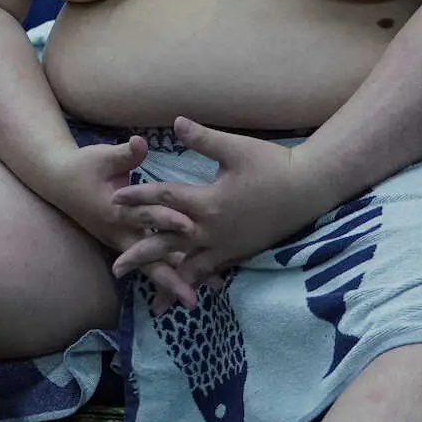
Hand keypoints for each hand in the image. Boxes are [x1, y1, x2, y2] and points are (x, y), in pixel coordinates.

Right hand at [56, 137, 198, 307]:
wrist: (60, 183)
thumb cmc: (85, 167)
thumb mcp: (103, 157)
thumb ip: (125, 153)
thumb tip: (140, 142)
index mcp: (117, 212)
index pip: (145, 216)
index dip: (167, 219)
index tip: (189, 226)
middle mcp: (120, 234)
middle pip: (149, 261)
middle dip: (171, 279)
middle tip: (193, 300)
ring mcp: (123, 242)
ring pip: (150, 266)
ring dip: (173, 281)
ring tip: (198, 296)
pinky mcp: (126, 243)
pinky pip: (149, 262)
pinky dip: (167, 272)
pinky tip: (189, 281)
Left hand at [110, 117, 325, 310]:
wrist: (306, 191)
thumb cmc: (272, 166)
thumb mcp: (236, 148)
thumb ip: (203, 139)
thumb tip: (175, 122)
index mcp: (208, 202)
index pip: (164, 201)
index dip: (139, 199)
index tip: (115, 202)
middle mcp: (212, 230)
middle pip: (168, 244)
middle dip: (141, 255)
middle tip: (116, 268)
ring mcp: (226, 246)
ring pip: (189, 267)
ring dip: (167, 280)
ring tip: (148, 300)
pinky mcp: (239, 253)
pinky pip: (212, 272)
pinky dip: (196, 283)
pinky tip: (188, 295)